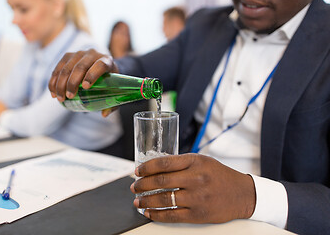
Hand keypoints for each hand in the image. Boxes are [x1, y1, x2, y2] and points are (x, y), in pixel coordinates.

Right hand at [48, 49, 118, 102]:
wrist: (102, 66)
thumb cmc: (109, 82)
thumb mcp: (114, 91)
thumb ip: (111, 104)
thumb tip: (104, 114)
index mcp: (107, 61)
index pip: (100, 65)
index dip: (92, 75)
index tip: (85, 87)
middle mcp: (93, 54)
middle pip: (80, 66)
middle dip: (72, 82)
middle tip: (69, 97)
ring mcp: (79, 53)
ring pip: (67, 67)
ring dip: (60, 83)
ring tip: (60, 98)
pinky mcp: (68, 56)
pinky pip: (58, 67)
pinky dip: (54, 81)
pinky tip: (53, 92)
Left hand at [130, 154, 255, 223]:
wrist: (242, 194)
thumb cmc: (220, 175)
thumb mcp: (202, 161)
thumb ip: (181, 163)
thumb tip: (155, 168)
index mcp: (195, 162)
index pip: (164, 163)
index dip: (147, 167)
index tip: (137, 171)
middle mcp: (196, 178)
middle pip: (161, 181)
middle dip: (143, 185)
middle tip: (134, 187)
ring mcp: (197, 197)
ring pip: (164, 200)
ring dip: (146, 201)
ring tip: (138, 201)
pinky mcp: (198, 214)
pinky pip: (172, 216)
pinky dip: (156, 215)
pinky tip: (149, 213)